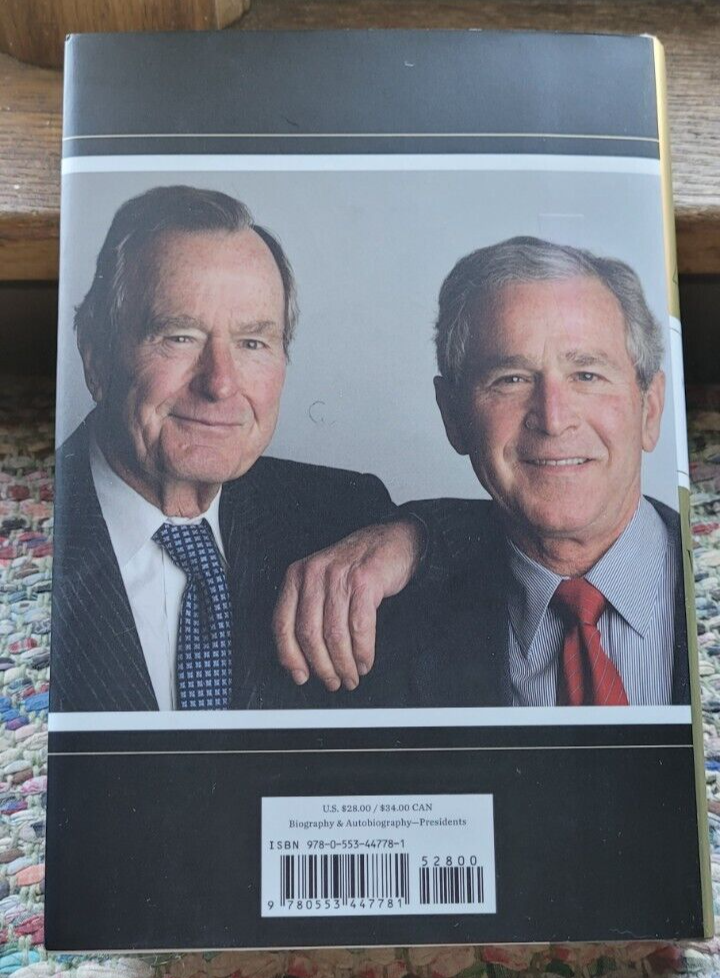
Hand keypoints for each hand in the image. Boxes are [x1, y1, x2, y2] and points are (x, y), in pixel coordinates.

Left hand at [273, 519, 423, 690]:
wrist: (391, 540)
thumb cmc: (355, 566)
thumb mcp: (321, 582)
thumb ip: (308, 612)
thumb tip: (301, 658)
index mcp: (297, 576)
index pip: (282, 624)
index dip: (289, 656)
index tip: (300, 675)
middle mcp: (313, 575)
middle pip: (309, 634)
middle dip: (322, 666)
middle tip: (333, 682)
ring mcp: (339, 577)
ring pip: (334, 634)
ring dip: (344, 664)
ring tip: (351, 676)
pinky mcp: (364, 581)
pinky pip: (360, 627)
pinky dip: (363, 651)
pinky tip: (365, 661)